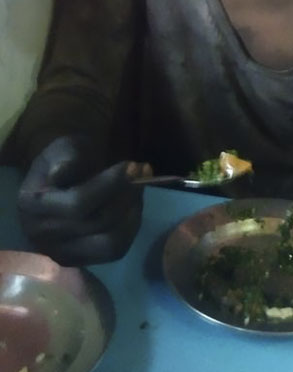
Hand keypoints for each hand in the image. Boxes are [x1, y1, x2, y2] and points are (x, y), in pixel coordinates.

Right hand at [17, 136, 147, 265]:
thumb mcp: (64, 147)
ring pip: (111, 243)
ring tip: (138, 188)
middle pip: (98, 223)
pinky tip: (133, 205)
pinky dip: (132, 227)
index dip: (111, 184)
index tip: (134, 165)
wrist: (60, 180)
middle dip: (128, 194)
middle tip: (144, 170)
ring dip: (133, 212)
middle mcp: (41, 235)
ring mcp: (60, 253)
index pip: (77, 204)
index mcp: (32, 204)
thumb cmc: (65, 160)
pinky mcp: (79, 262)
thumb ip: (65, 156)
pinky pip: (116, 251)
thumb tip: (61, 170)